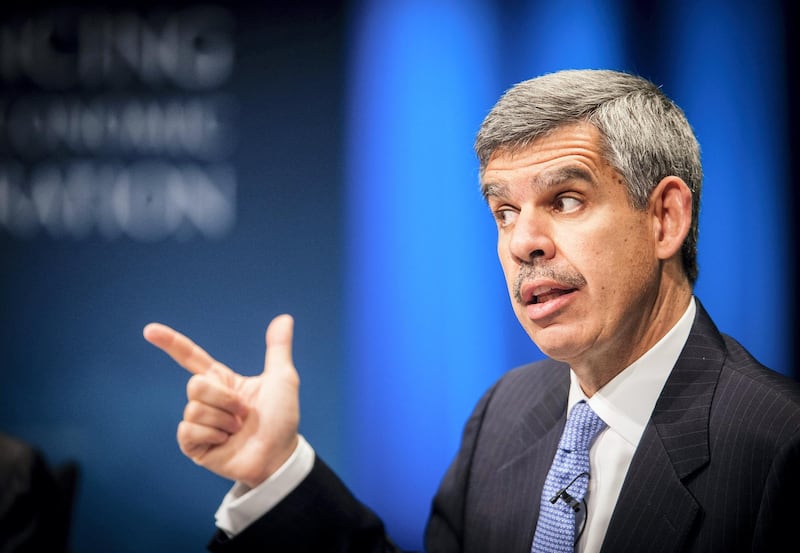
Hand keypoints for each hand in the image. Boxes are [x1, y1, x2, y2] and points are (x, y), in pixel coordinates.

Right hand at [143, 314, 299, 488]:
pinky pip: (188, 431)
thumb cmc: (282, 419)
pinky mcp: (193, 446)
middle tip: (243, 413)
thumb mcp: (282, 379)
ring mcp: (199, 423)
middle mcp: (207, 400)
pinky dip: (212, 435)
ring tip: (238, 430)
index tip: (149, 330)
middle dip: (224, 398)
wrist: (279, 455)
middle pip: (195, 385)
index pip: (191, 357)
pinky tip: (224, 443)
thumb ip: (278, 349)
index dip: (170, 343)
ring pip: (194, 409)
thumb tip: (284, 318)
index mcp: (222, 381)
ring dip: (223, 420)